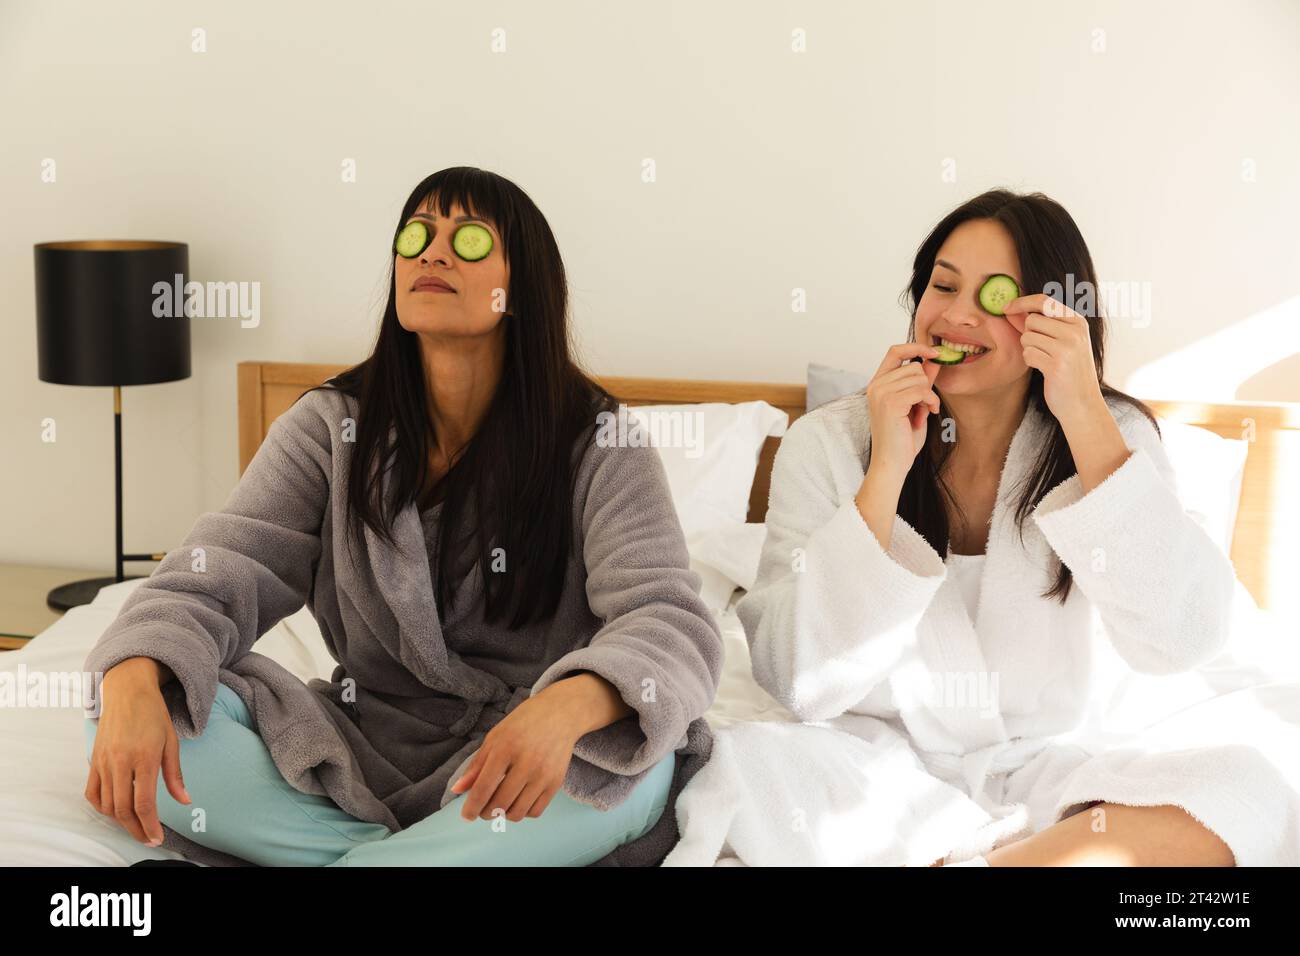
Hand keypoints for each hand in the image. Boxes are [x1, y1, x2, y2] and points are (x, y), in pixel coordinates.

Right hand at [84, 661, 190, 845]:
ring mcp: (103, 762)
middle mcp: (120, 761)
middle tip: (149, 838)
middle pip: (123, 809)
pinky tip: (115, 810)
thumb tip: (184, 800)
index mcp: (143, 757)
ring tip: (136, 826)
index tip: (157, 838)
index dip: (150, 825)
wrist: (128, 691)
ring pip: (106, 804)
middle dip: (136, 829)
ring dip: (120, 821)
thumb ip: (175, 775)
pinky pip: (92, 793)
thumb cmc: (154, 714)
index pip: (144, 802)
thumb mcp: (171, 742)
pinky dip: (102, 807)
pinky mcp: (93, 760)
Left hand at [448, 685, 589, 822]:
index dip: (472, 807)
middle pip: (499, 804)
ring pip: (518, 813)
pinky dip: (522, 812)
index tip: (466, 815)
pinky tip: (517, 801)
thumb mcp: (495, 737)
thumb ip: (476, 765)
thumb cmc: (523, 723)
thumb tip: (456, 790)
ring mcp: (544, 774)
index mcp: (505, 748)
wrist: (560, 713)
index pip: (484, 788)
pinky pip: (535, 811)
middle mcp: (526, 763)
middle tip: (482, 809)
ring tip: (500, 805)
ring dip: (503, 815)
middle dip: (486, 813)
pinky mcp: (556, 782)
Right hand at [862, 342, 942, 485]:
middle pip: (914, 366)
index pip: (895, 351)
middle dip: (925, 386)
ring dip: (928, 396)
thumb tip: (933, 360)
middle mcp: (876, 385)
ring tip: (921, 414)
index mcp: (877, 383)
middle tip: (922, 407)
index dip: (916, 347)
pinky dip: (930, 402)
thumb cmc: (902, 438)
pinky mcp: (891, 402)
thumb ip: (921, 382)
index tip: (934, 353)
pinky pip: (922, 390)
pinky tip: (925, 416)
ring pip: (919, 377)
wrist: (892, 463)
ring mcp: (881, 392)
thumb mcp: (915, 404)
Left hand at [1003, 294, 1106, 427]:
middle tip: (1041, 348)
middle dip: (1028, 334)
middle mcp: (1075, 331)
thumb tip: (1011, 309)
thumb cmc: (1068, 370)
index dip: (1022, 302)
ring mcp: (1067, 348)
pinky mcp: (1056, 365)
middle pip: (1032, 320)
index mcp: (1078, 321)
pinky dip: (1030, 361)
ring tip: (1045, 359)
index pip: (1044, 301)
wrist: (1082, 403)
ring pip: (1027, 337)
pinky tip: (1044, 369)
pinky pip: (1028, 354)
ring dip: (1029, 349)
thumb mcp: (1063, 341)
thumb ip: (1041, 324)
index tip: (1006, 307)